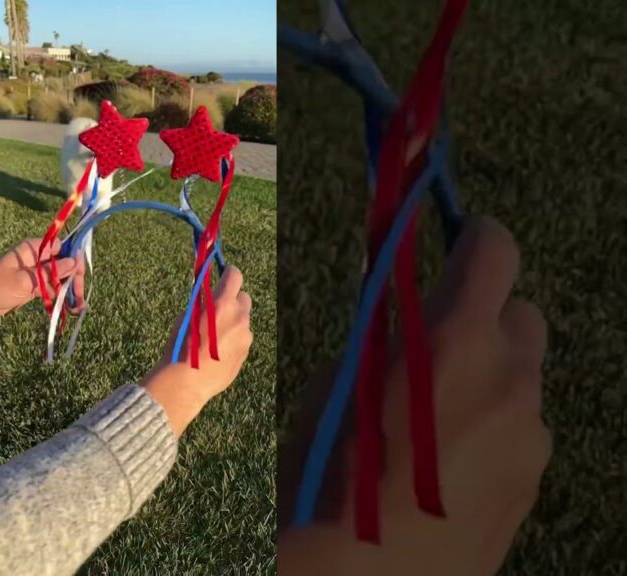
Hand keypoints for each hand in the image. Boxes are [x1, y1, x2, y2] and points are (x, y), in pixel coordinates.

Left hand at [0, 238, 84, 318]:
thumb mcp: (24, 280)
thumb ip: (50, 272)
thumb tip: (74, 262)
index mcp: (33, 248)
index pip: (61, 247)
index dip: (72, 259)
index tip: (79, 275)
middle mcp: (38, 257)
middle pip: (64, 263)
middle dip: (74, 279)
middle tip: (80, 298)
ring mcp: (38, 272)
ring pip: (62, 278)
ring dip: (71, 291)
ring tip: (79, 308)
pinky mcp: (37, 285)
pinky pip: (54, 289)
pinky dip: (62, 298)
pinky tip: (72, 309)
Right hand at [142, 266, 253, 436]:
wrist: (187, 380)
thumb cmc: (181, 346)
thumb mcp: (186, 317)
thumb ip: (201, 301)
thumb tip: (206, 291)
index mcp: (221, 303)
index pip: (234, 275)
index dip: (228, 274)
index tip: (223, 275)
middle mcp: (239, 316)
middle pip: (243, 297)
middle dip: (233, 300)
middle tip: (218, 309)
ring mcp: (245, 335)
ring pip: (243, 320)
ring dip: (233, 322)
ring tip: (214, 337)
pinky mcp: (246, 351)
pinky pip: (242, 338)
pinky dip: (234, 339)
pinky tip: (218, 351)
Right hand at [279, 217, 549, 574]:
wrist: (365, 574)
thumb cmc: (331, 473)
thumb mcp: (337, 385)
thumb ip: (383, 336)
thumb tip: (402, 313)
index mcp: (452, 339)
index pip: (495, 250)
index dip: (475, 237)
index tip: (458, 241)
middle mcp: (509, 375)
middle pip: (522, 313)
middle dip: (486, 317)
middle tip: (439, 346)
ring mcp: (532, 429)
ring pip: (522, 375)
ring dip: (489, 377)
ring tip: (437, 422)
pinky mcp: (536, 474)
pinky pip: (522, 426)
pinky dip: (494, 425)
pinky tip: (450, 465)